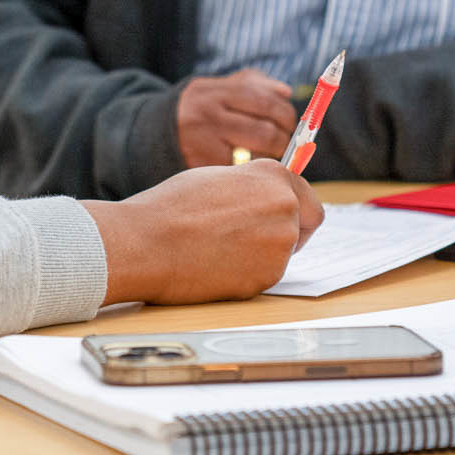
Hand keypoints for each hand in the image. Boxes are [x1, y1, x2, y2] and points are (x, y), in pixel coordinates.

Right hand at [82, 162, 324, 305]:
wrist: (147, 244)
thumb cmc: (172, 207)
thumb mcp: (217, 177)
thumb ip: (251, 185)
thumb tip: (265, 196)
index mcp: (274, 177)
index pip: (307, 197)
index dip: (294, 208)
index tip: (285, 215)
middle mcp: (285, 208)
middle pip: (303, 225)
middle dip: (286, 230)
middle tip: (250, 235)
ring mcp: (279, 246)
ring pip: (283, 252)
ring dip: (263, 251)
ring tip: (220, 246)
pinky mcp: (266, 278)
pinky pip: (265, 274)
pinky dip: (249, 272)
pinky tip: (217, 263)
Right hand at [176, 69, 296, 167]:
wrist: (155, 133)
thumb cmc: (199, 109)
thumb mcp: (219, 88)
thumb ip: (253, 84)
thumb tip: (285, 92)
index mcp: (215, 92)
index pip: (264, 101)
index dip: (285, 114)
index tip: (290, 123)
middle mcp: (208, 116)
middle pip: (265, 132)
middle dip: (283, 141)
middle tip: (285, 144)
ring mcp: (204, 144)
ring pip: (257, 157)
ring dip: (272, 160)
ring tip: (270, 157)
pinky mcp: (203, 169)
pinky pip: (241, 173)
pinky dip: (252, 172)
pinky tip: (250, 168)